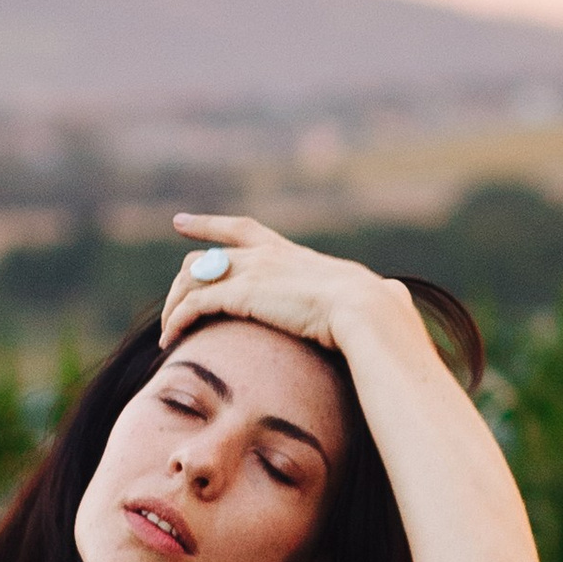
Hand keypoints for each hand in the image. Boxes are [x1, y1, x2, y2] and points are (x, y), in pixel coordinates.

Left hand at [159, 212, 384, 353]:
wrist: (368, 311)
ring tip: (168, 331)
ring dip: (175, 304)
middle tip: (170, 301)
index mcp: (290, 254)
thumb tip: (394, 301)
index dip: (209, 225)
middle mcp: (266, 256)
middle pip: (207, 256)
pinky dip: (177, 320)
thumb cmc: (375, 313)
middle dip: (183, 277)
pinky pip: (194, 303)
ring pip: (193, 279)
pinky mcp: (242, 295)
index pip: (242, 230)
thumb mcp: (365, 297)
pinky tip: (170, 339)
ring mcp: (253, 272)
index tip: (180, 222)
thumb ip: (363, 297)